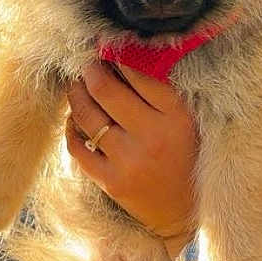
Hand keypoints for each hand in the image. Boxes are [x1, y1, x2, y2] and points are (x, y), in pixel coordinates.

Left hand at [65, 61, 197, 252]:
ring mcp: (130, 160)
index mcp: (178, 117)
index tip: (110, 47)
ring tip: (77, 84)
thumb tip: (129, 55)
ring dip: (76, 94)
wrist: (186, 213)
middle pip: (106, 89)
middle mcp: (153, 137)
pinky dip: (72, 128)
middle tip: (88, 63)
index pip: (140, 73)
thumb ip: (166, 92)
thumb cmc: (189, 158)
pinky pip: (78, 147)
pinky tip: (75, 119)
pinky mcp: (111, 181)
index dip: (120, 55)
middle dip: (91, 70)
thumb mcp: (190, 122)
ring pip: (87, 115)